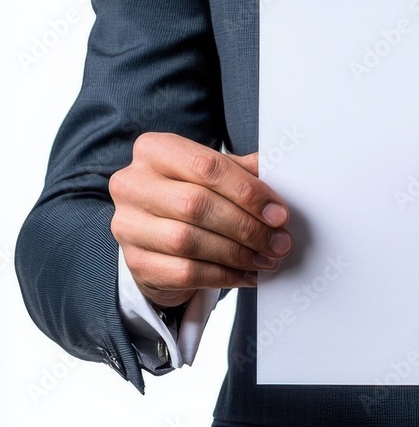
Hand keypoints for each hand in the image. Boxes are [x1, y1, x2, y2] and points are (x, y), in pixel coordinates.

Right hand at [109, 132, 292, 308]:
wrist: (160, 238)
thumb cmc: (192, 197)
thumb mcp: (215, 176)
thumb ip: (244, 172)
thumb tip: (282, 175)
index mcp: (154, 150)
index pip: (207, 166)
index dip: (248, 192)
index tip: (279, 213)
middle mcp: (132, 184)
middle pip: (197, 205)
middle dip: (247, 226)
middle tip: (278, 242)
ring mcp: (128, 225)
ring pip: (188, 241)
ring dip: (238, 253)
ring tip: (267, 258)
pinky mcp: (136, 262)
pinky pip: (185, 272)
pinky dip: (224, 276)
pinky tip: (247, 275)